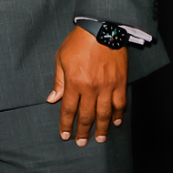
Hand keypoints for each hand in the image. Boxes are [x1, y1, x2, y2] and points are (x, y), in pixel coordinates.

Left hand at [47, 26, 127, 145]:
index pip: (69, 109)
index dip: (66, 124)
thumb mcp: (61, 58)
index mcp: (74, 82)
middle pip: (86, 115)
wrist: (102, 29)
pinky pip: (120, 104)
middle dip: (82, 131)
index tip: (65, 135)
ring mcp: (107, 87)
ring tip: (99, 139)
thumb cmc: (78, 42)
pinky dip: (118, 115)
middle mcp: (91, 88)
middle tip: (81, 143)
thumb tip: (52, 98)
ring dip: (102, 128)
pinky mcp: (120, 83)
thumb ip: (58, 80)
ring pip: (105, 114)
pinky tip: (115, 123)